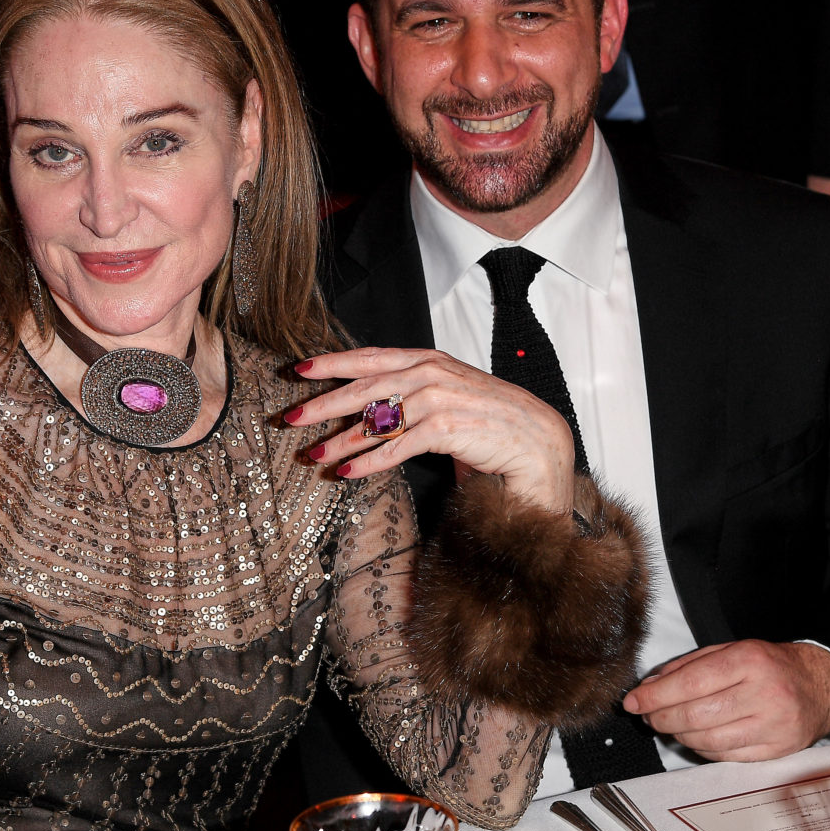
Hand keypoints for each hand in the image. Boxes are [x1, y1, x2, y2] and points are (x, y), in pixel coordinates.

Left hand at [286, 346, 576, 513]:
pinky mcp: (450, 429)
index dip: (333, 363)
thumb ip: (414, 395)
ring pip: (377, 419)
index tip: (299, 371)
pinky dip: (370, 462)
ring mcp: (441, 399)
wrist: (538, 441)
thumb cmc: (492, 423)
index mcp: (430, 360)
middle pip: (366, 386)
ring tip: (313, 456)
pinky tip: (348, 473)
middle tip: (290, 418)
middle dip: (324, 403)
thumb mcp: (449, 397)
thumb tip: (371, 410)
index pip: (372, 357)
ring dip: (341, 441)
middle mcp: (432, 374)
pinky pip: (398, 447)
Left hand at [622, 640, 829, 761]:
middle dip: (662, 718)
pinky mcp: (776, 751)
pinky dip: (702, 748)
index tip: (633, 701)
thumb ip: (688, 666)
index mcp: (750, 661)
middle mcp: (764, 694)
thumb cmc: (771, 666)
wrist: (822, 685)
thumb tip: (649, 687)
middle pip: (696, 716)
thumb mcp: (732, 651)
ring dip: (679, 735)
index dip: (656, 696)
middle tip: (648, 716)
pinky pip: (725, 756)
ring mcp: (773, 726)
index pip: (691, 683)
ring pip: (708, 741)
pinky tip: (696, 737)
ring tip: (670, 725)